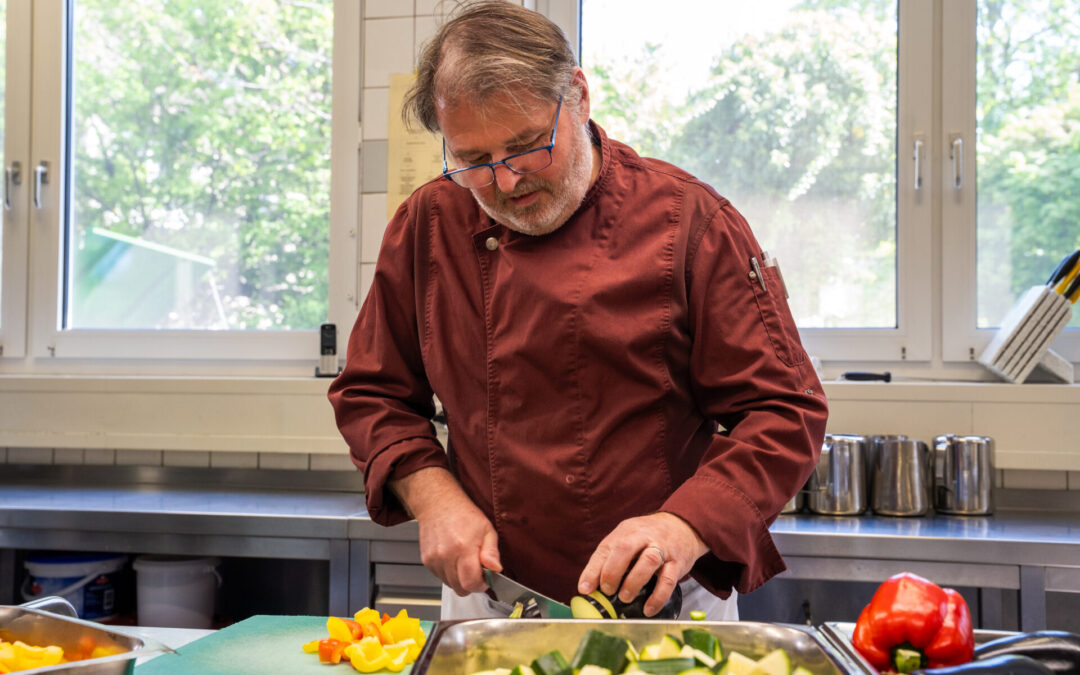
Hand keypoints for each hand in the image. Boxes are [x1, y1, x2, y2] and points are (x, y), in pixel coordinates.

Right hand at [390, 467, 500, 595]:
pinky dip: (449, 574)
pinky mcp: (426, 561)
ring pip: (450, 585)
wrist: (438, 504)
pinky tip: (453, 559)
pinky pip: (441, 578)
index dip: (481, 585)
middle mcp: (446, 556)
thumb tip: (496, 569)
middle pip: (460, 589)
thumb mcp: (487, 530)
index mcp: (463, 548)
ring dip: (459, 579)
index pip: (471, 583)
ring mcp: (434, 559)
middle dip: (471, 584)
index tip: (485, 579)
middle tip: (477, 570)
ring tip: (464, 561)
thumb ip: (492, 552)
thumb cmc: (463, 515)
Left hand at [577, 512, 707, 615]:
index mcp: (626, 531)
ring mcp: (662, 547)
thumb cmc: (648, 538)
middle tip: (608, 591)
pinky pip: (668, 580)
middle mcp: (643, 536)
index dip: (593, 570)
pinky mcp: (678, 562)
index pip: (605, 548)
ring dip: (634, 582)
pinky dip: (657, 596)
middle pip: (625, 548)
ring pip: (649, 560)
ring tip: (625, 598)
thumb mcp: (626, 539)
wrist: (682, 527)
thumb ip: (609, 559)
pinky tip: (648, 609)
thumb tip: (588, 587)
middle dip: (612, 572)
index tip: (585, 589)